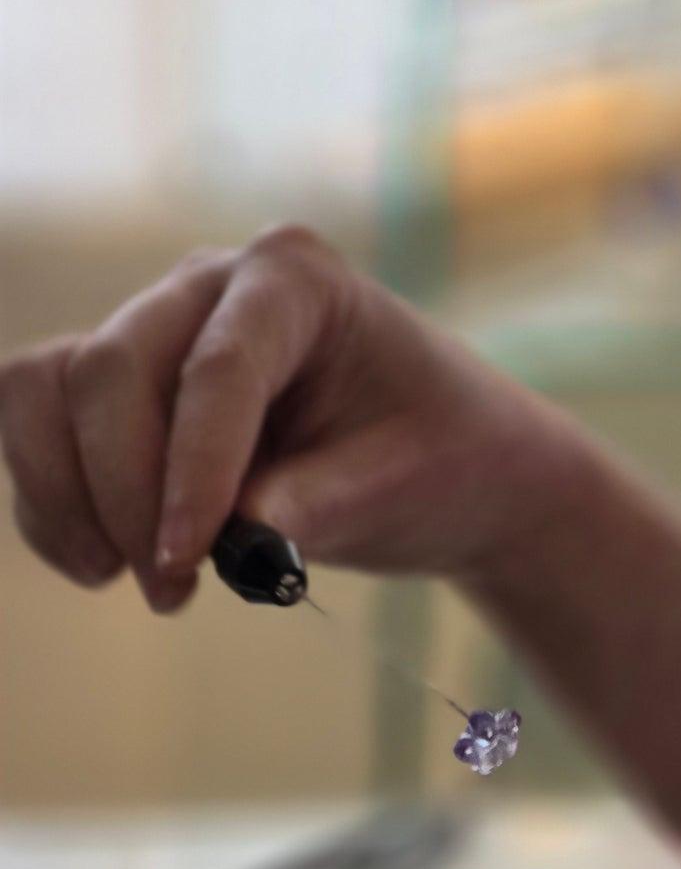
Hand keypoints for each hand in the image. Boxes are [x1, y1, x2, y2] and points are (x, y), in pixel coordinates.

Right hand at [0, 225, 575, 612]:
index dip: (191, 468)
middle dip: (127, 493)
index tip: (187, 559)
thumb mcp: (404, 485)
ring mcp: (157, 330)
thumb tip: (236, 530)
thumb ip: (322, 502)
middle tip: (174, 589)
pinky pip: (42, 426)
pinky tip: (102, 567)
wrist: (449, 466)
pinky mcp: (127, 390)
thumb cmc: (440, 459)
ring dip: (68, 494)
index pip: (217, 369)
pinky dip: (52, 501)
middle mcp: (210, 286)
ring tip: (132, 579)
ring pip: (52, 390)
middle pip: (112, 372)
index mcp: (296, 279)